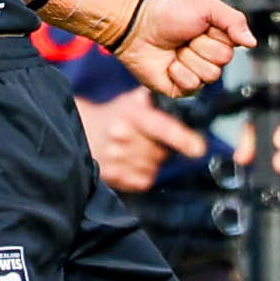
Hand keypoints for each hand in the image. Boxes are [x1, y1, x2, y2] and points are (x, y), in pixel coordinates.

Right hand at [75, 88, 204, 192]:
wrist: (81, 132)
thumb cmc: (113, 116)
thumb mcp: (132, 101)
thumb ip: (156, 101)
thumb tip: (188, 103)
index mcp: (129, 115)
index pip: (161, 128)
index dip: (183, 139)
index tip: (198, 149)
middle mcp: (121, 137)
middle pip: (162, 152)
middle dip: (162, 148)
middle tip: (149, 140)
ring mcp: (117, 159)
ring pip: (154, 167)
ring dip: (152, 161)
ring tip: (136, 150)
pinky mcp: (114, 177)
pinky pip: (143, 180)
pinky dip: (142, 173)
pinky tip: (131, 162)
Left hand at [115, 0, 253, 96]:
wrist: (138, 28)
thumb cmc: (169, 14)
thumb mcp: (206, 6)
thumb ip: (234, 20)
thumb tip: (252, 43)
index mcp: (218, 38)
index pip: (233, 45)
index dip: (216, 35)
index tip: (201, 26)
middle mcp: (209, 58)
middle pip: (222, 61)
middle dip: (201, 46)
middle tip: (185, 37)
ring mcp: (196, 74)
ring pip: (210, 75)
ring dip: (189, 58)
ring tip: (176, 49)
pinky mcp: (181, 88)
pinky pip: (192, 86)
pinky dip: (178, 73)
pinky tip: (169, 64)